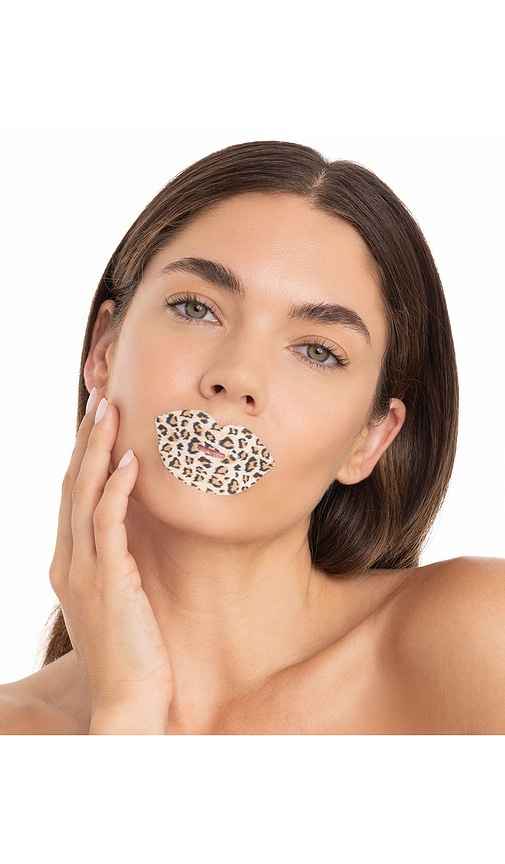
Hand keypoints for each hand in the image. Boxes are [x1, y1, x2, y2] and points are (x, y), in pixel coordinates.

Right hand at [49, 387, 172, 727]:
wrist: (128, 701)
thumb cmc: (131, 652)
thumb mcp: (118, 599)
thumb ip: (116, 563)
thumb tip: (130, 534)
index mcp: (69, 563)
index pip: (73, 496)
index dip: (85, 455)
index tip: (99, 421)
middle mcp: (68, 561)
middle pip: (73, 485)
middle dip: (87, 439)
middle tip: (102, 399)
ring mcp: (83, 570)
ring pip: (85, 495)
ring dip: (98, 449)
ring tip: (111, 411)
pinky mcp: (107, 580)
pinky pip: (107, 524)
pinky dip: (116, 489)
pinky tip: (130, 462)